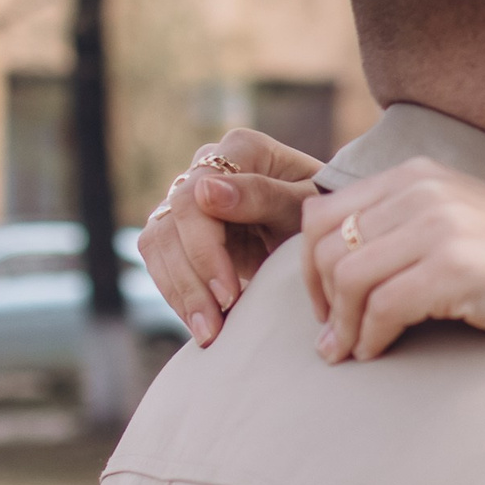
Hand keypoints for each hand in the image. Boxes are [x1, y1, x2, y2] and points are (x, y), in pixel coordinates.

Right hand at [141, 128, 326, 344]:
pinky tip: (204, 326)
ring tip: (208, 334)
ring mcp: (189, 198)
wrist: (327, 230)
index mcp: (241, 150)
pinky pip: (162, 262)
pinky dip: (180, 296)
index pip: (196, 199)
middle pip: (170, 224)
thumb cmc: (325, 213)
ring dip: (180, 293)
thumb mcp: (308, 206)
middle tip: (214, 327)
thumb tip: (205, 192)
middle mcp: (206, 168)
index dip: (204, 251)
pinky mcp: (183, 231)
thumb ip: (264, 196)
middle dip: (191, 281)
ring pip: (157, 244)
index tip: (228, 294)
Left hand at [300, 159, 484, 391]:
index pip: (323, 214)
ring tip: (351, 355)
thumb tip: (332, 272)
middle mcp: (425, 189)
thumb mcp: (464, 232)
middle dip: (317, 299)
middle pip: (325, 246)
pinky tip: (378, 354)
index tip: (327, 310)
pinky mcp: (459, 265)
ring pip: (346, 277)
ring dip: (341, 325)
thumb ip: (406, 234)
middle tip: (332, 342)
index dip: (310, 268)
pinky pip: (382, 306)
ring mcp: (442, 224)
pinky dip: (369, 338)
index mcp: (420, 176)